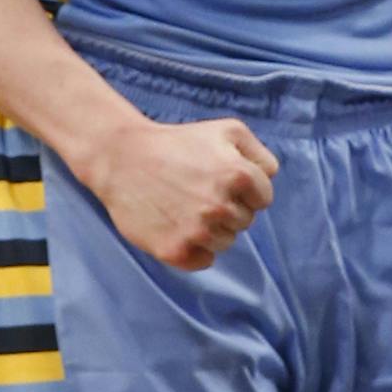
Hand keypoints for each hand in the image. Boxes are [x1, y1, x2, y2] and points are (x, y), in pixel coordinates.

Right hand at [85, 115, 277, 270]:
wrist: (122, 159)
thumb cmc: (178, 142)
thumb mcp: (228, 130)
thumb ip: (260, 153)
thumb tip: (270, 178)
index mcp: (238, 175)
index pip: (264, 199)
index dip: (245, 190)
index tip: (221, 180)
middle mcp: (219, 206)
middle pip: (245, 221)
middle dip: (229, 208)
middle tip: (199, 192)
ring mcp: (197, 232)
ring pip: (226, 242)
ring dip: (213, 229)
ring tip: (186, 206)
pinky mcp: (175, 251)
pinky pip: (205, 261)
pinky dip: (196, 250)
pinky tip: (179, 226)